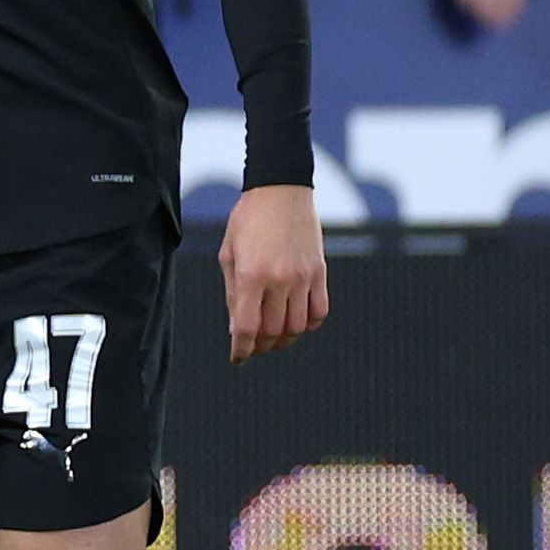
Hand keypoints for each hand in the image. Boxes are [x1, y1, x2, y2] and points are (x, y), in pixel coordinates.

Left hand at [219, 183, 329, 363]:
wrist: (281, 190)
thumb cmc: (247, 221)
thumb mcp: (229, 254)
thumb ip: (234, 294)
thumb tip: (237, 329)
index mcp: (252, 275)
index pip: (247, 328)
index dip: (241, 349)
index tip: (237, 359)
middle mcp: (280, 279)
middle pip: (273, 332)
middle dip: (261, 346)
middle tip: (253, 347)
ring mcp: (304, 277)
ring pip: (298, 326)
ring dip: (284, 338)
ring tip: (273, 338)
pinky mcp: (320, 272)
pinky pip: (320, 311)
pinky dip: (309, 324)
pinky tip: (296, 322)